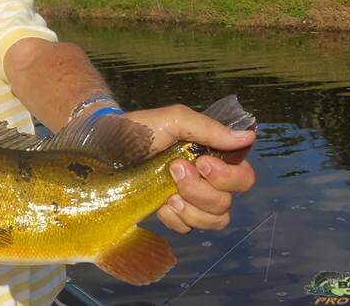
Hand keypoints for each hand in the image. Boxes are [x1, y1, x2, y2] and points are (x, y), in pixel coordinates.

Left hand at [124, 105, 256, 233]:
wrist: (101, 147)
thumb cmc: (138, 129)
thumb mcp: (173, 120)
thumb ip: (209, 129)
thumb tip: (248, 136)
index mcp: (212, 156)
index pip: (243, 177)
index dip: (229, 177)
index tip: (201, 162)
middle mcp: (206, 181)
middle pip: (228, 202)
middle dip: (201, 190)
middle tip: (174, 170)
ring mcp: (190, 200)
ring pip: (213, 220)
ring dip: (190, 207)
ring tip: (166, 192)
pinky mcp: (172, 215)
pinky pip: (188, 229)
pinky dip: (174, 218)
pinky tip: (158, 204)